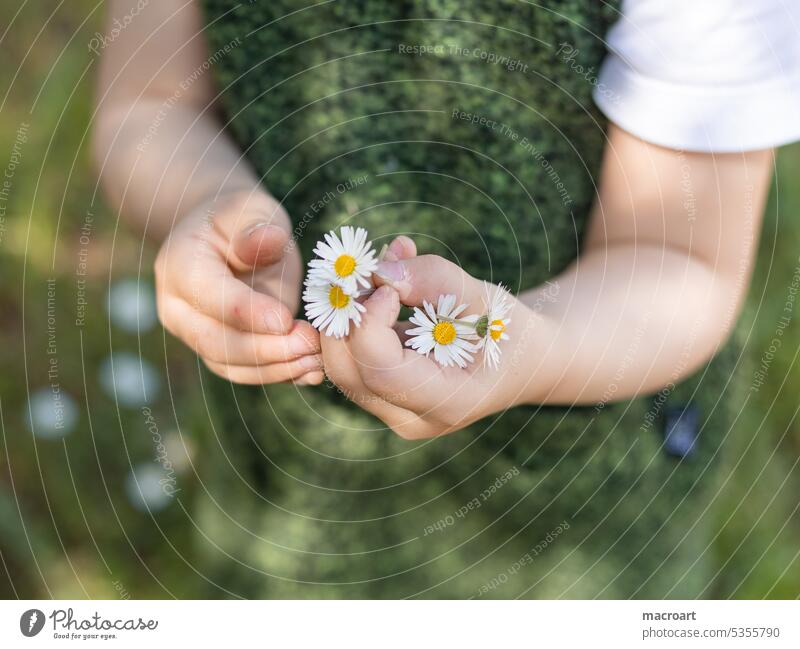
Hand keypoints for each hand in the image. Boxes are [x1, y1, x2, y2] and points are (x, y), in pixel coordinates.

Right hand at [155, 191, 322, 384]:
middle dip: (267, 349)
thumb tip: (270, 241)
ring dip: (277, 368)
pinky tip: (310, 372)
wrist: (226, 236)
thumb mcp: (249, 209)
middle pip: (217, 341)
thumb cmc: (240, 219)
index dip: (248, 311)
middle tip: (310, 342)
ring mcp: (195, 334)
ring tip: (317, 362)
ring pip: (231, 365)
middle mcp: (179, 308)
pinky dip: (279, 374)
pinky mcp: (219, 351)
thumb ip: (256, 227)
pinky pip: (245, 372)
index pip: (210, 296)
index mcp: (179, 265)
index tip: (286, 319)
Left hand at [322, 250, 536, 437]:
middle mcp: (415, 418)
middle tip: (366, 271)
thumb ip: (433, 280)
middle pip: (349, 371)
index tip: (387, 285)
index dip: (370, 322)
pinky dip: (354, 322)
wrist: (521, 361)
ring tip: (377, 273)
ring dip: (347, 315)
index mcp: (449, 402)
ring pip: (341, 366)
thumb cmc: (508, 330)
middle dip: (348, 315)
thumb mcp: (484, 297)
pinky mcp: (383, 398)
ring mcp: (395, 413)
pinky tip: (380, 290)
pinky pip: (350, 361)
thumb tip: (377, 270)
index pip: (381, 370)